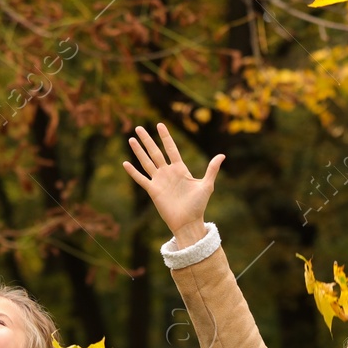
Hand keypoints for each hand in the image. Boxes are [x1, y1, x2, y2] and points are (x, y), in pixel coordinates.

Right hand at [122, 123, 222, 248]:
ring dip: (139, 151)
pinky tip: (125, 163)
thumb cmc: (198, 205)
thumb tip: (222, 155)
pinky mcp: (153, 191)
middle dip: (147, 140)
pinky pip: (141, 179)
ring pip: (147, 162)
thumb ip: (212, 169)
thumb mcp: (207, 185)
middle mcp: (168, 173)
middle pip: (155, 152)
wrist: (188, 222)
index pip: (171, 149)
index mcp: (180, 169)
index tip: (160, 125)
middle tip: (139, 127)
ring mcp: (159, 181)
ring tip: (131, 139)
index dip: (166, 137)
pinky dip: (133, 172)